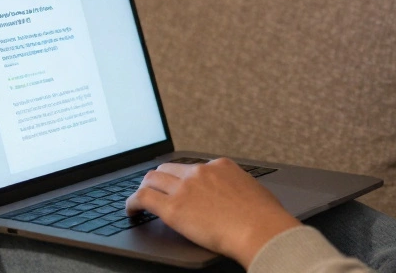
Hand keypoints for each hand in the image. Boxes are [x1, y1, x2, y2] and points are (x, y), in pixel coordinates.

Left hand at [126, 159, 299, 267]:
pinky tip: (131, 212)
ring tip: (139, 202)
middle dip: (159, 179)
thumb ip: (237, 188)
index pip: (191, 167)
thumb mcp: (253, 190)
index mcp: (220, 166)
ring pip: (151, 178)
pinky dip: (132, 203)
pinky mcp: (174, 208)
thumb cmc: (264, 216)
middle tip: (154, 191)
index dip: (180, 178)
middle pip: (168, 168)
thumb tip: (234, 195)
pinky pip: (143, 198)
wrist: (260, 229)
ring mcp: (185, 187)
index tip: (177, 187)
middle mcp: (200, 172)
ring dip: (144, 188)